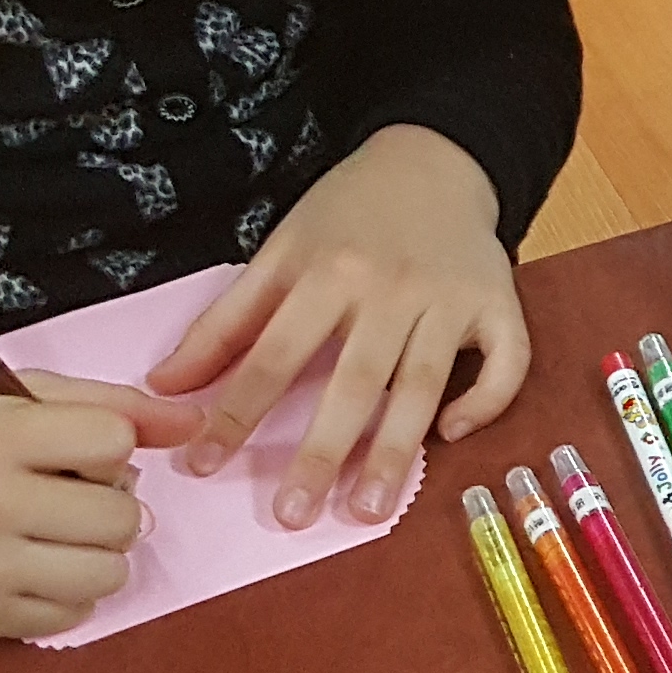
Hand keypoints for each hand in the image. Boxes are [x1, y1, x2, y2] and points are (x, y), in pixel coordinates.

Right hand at [0, 376, 192, 641]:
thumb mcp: (1, 400)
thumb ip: (102, 404)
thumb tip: (190, 423)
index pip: (113, 442)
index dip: (107, 446)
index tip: (76, 451)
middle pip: (121, 516)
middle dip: (108, 503)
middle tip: (69, 495)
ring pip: (109, 573)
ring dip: (97, 552)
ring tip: (56, 533)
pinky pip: (73, 616)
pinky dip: (67, 593)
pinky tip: (33, 566)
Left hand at [143, 125, 531, 526]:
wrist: (437, 157)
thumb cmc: (350, 211)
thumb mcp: (281, 249)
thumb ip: (226, 321)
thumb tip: (166, 385)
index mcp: (328, 271)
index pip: (273, 355)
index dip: (236, 413)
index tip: (203, 465)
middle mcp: (391, 288)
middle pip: (354, 381)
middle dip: (321, 452)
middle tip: (294, 515)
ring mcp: (450, 298)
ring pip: (424, 384)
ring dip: (395, 451)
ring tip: (369, 509)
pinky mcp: (500, 303)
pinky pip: (505, 363)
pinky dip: (485, 402)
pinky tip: (452, 436)